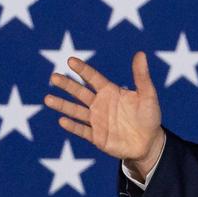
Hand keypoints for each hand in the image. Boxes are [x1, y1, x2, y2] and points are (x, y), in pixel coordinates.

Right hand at [43, 52, 164, 180]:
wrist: (149, 143)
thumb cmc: (149, 116)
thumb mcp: (148, 95)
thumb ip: (141, 76)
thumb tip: (141, 53)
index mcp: (110, 91)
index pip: (93, 78)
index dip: (83, 70)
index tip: (71, 60)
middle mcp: (100, 104)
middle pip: (80, 92)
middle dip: (67, 85)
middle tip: (54, 77)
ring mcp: (97, 120)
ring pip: (76, 111)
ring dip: (63, 105)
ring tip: (47, 99)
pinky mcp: (97, 137)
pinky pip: (82, 130)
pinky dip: (73, 126)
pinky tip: (62, 120)